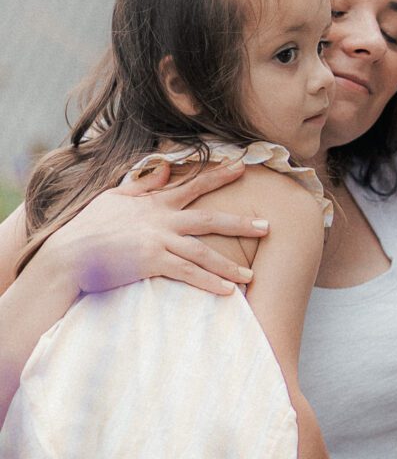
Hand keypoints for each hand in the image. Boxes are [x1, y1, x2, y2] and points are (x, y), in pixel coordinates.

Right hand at [42, 161, 268, 294]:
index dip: (218, 175)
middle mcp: (160, 219)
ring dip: (229, 265)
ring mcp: (157, 241)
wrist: (69, 254)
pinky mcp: (151, 262)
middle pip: (209, 220)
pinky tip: (228, 291)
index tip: (242, 167)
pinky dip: (209, 282)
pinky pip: (188, 273)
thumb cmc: (88, 227)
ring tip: (250, 275)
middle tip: (266, 226)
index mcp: (153, 202)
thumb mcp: (114, 198)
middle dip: (240, 223)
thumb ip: (143, 186)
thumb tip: (164, 170)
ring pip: (202, 252)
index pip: (192, 184)